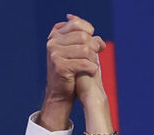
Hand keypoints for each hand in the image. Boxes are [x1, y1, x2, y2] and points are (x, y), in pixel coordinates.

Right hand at [39, 14, 105, 130]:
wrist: (60, 92)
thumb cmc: (70, 71)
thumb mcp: (77, 52)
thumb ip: (87, 42)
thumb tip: (101, 42)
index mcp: (55, 35)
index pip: (76, 24)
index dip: (89, 30)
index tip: (93, 42)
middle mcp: (52, 43)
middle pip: (82, 37)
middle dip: (94, 46)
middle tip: (97, 54)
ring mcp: (55, 54)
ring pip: (85, 49)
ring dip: (93, 58)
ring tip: (93, 64)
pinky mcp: (60, 66)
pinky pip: (84, 63)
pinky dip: (92, 68)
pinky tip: (92, 71)